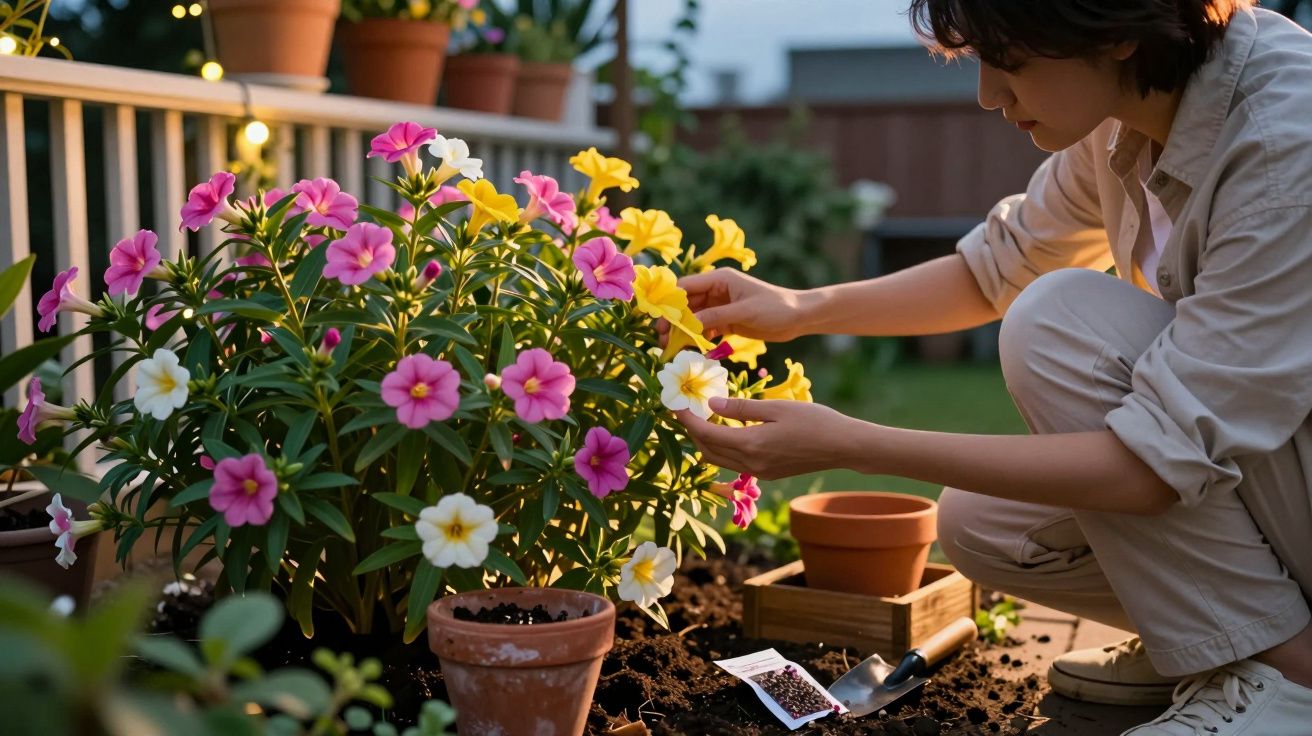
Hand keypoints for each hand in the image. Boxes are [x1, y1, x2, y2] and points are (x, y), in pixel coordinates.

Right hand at [656, 269, 807, 346]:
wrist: (799, 318)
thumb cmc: (776, 307)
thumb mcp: (744, 311)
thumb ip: (716, 316)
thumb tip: (690, 324)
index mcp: (720, 279)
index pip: (686, 286)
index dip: (670, 301)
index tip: (658, 319)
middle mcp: (717, 290)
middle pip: (686, 303)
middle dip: (673, 320)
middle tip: (661, 338)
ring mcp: (721, 306)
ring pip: (694, 318)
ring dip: (683, 331)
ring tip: (671, 348)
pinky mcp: (727, 321)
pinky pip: (705, 328)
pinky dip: (697, 338)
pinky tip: (691, 350)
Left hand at [673, 397, 864, 479]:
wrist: (843, 447)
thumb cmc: (814, 421)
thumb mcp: (776, 408)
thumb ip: (740, 408)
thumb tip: (710, 405)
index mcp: (751, 445)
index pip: (705, 433)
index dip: (686, 419)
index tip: (674, 404)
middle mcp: (750, 463)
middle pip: (706, 451)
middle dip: (691, 432)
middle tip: (685, 410)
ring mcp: (759, 472)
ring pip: (719, 460)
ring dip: (706, 442)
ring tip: (703, 418)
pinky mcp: (768, 473)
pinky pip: (734, 463)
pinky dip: (723, 448)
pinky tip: (728, 430)